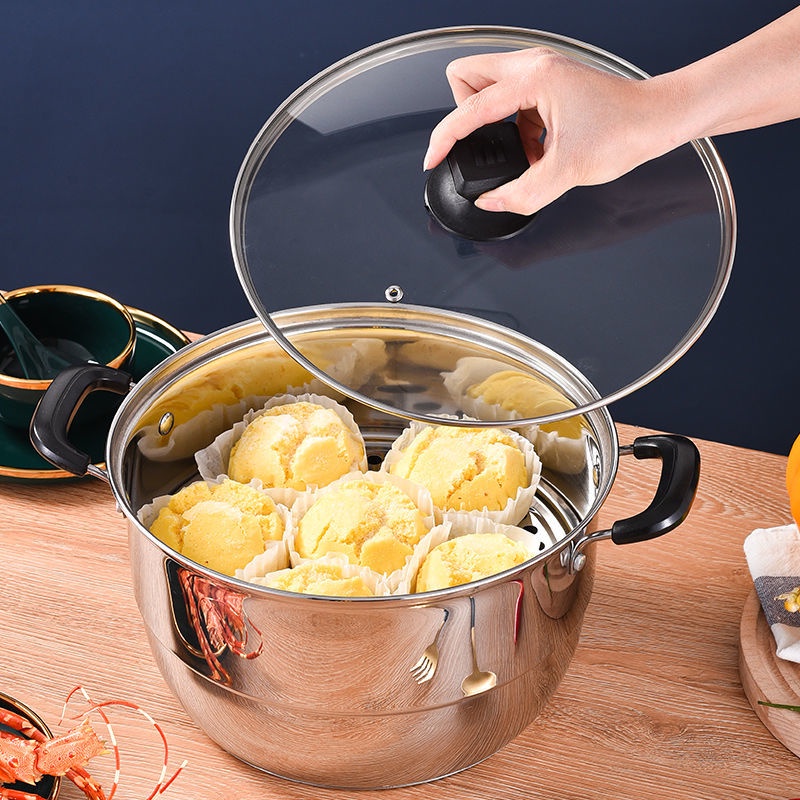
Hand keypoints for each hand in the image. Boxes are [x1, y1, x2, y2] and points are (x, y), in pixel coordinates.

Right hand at [423, 48, 675, 215]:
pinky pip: (512, 98)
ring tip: (520, 148)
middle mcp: (533, 65)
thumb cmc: (626, 130)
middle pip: (466, 76)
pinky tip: (536, 145)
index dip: (445, 138)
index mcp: (533, 79)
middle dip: (464, 112)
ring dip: (493, 120)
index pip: (469, 107)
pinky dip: (515, 124)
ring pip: (487, 85)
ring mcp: (542, 70)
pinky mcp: (550, 81)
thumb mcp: (567, 171)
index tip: (434, 159)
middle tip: (484, 143)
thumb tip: (490, 202)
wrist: (659, 119)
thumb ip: (521, 193)